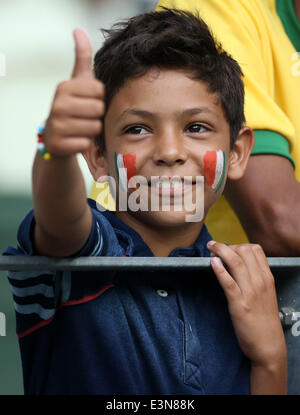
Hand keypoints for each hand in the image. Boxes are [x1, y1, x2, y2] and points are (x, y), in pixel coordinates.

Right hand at [43, 29, 104, 156]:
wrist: (55, 137)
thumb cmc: (73, 106)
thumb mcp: (77, 82)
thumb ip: (82, 58)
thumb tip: (78, 30)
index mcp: (64, 87)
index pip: (100, 91)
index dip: (98, 98)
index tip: (87, 101)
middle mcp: (57, 104)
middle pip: (99, 109)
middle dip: (96, 116)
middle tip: (84, 117)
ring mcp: (56, 125)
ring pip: (95, 128)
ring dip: (92, 130)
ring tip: (80, 128)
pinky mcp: (59, 144)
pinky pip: (86, 143)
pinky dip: (84, 144)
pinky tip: (75, 140)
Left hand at [207, 241, 285, 367]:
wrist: (269, 345)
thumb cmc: (264, 320)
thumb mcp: (266, 293)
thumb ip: (256, 278)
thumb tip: (241, 265)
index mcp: (267, 278)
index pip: (256, 249)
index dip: (239, 244)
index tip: (228, 247)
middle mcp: (260, 282)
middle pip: (244, 251)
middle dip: (226, 245)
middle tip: (214, 247)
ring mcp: (250, 292)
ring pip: (235, 262)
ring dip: (220, 251)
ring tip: (210, 248)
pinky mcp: (239, 304)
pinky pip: (228, 282)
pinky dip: (219, 270)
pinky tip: (212, 262)